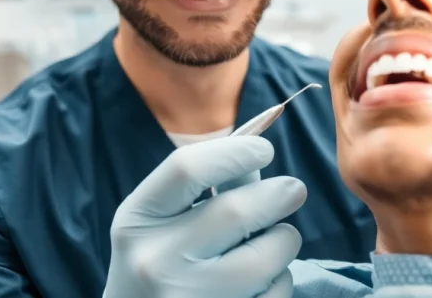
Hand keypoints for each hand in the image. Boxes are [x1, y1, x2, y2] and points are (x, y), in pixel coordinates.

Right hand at [103, 136, 306, 297]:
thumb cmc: (160, 262)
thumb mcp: (163, 221)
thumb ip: (206, 187)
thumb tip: (258, 152)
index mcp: (137, 220)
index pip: (188, 167)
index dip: (236, 152)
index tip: (264, 149)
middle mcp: (155, 261)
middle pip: (238, 210)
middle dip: (279, 194)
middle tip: (294, 190)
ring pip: (267, 255)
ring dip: (283, 240)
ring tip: (274, 241)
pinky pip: (276, 291)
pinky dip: (279, 279)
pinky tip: (259, 282)